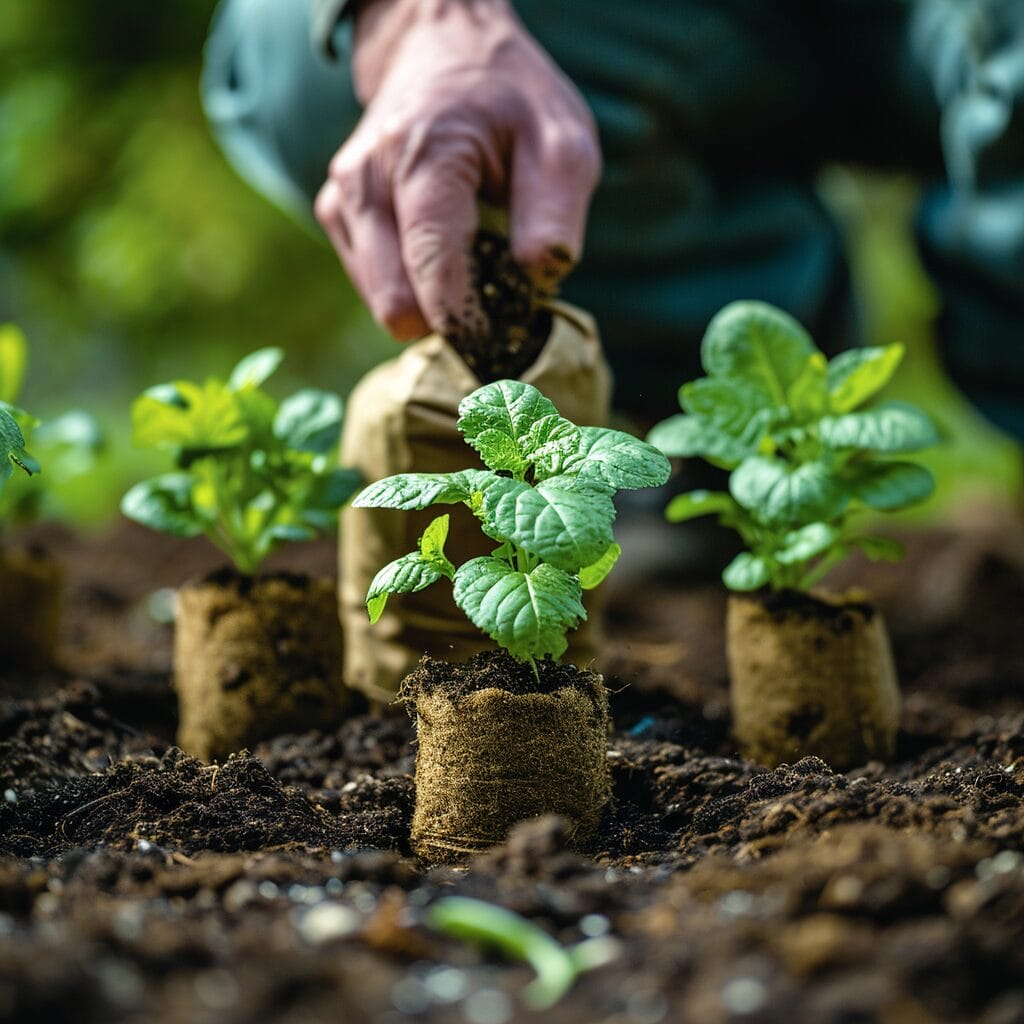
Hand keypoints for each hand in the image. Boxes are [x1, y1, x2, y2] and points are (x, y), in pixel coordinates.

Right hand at [314, 0, 600, 340]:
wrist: (443, 48)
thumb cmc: (511, 101)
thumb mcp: (563, 142)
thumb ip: (554, 215)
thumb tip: (536, 283)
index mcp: (423, 158)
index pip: (432, 267)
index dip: (467, 322)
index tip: (502, 344)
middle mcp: (366, 181)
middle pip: (396, 303)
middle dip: (450, 320)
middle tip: (497, 306)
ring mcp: (343, 199)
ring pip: (383, 303)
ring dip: (431, 305)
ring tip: (475, 267)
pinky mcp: (337, 214)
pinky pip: (374, 285)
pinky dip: (413, 287)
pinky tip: (445, 257)